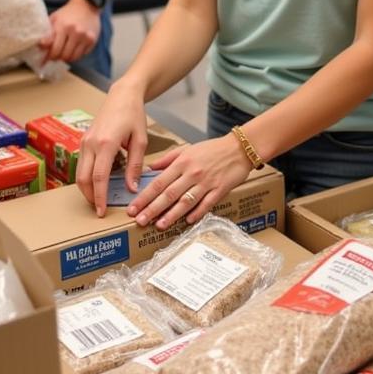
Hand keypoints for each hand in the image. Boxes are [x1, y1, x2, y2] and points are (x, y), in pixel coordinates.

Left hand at [40, 0, 100, 63]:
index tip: (46, 58)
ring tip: (64, 53)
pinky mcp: (93, 40)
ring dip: (67, 58)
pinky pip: (83, 54)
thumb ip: (47, 33)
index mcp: (63, 26)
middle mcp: (75, 32)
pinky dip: (77, 54)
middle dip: (58, 58)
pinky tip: (74, 48)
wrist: (87, 5)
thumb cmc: (67, 13)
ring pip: (74, 57)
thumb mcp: (54, 19)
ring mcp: (85, 37)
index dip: (49, 56)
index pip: (55, 50)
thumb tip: (41, 47)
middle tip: (55, 56)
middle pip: (64, 55)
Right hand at [76, 83, 148, 217]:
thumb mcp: (140, 140)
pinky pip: (81, 164)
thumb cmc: (133, 115)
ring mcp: (84, 142)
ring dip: (87, 188)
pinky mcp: (83, 141)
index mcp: (106, 143)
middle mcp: (91, 143)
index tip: (102, 211)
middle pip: (83, 179)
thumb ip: (135, 165)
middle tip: (100, 209)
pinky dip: (86, 176)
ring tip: (99, 198)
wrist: (122, 96)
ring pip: (78, 173)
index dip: (100, 197)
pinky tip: (99, 181)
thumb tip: (131, 188)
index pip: (99, 177)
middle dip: (90, 197)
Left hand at [127, 136, 252, 230]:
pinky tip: (188, 221)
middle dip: (153, 209)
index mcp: (182, 163)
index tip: (133, 208)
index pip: (159, 182)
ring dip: (172, 215)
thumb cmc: (212, 149)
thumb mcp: (187, 149)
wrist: (239, 148)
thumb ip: (168, 159)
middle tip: (140, 221)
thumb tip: (149, 168)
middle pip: (169, 194)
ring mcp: (206, 183)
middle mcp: (192, 173)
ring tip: (159, 225)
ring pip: (186, 201)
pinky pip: (207, 204)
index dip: (145, 196)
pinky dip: (197, 213)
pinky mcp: (220, 190)